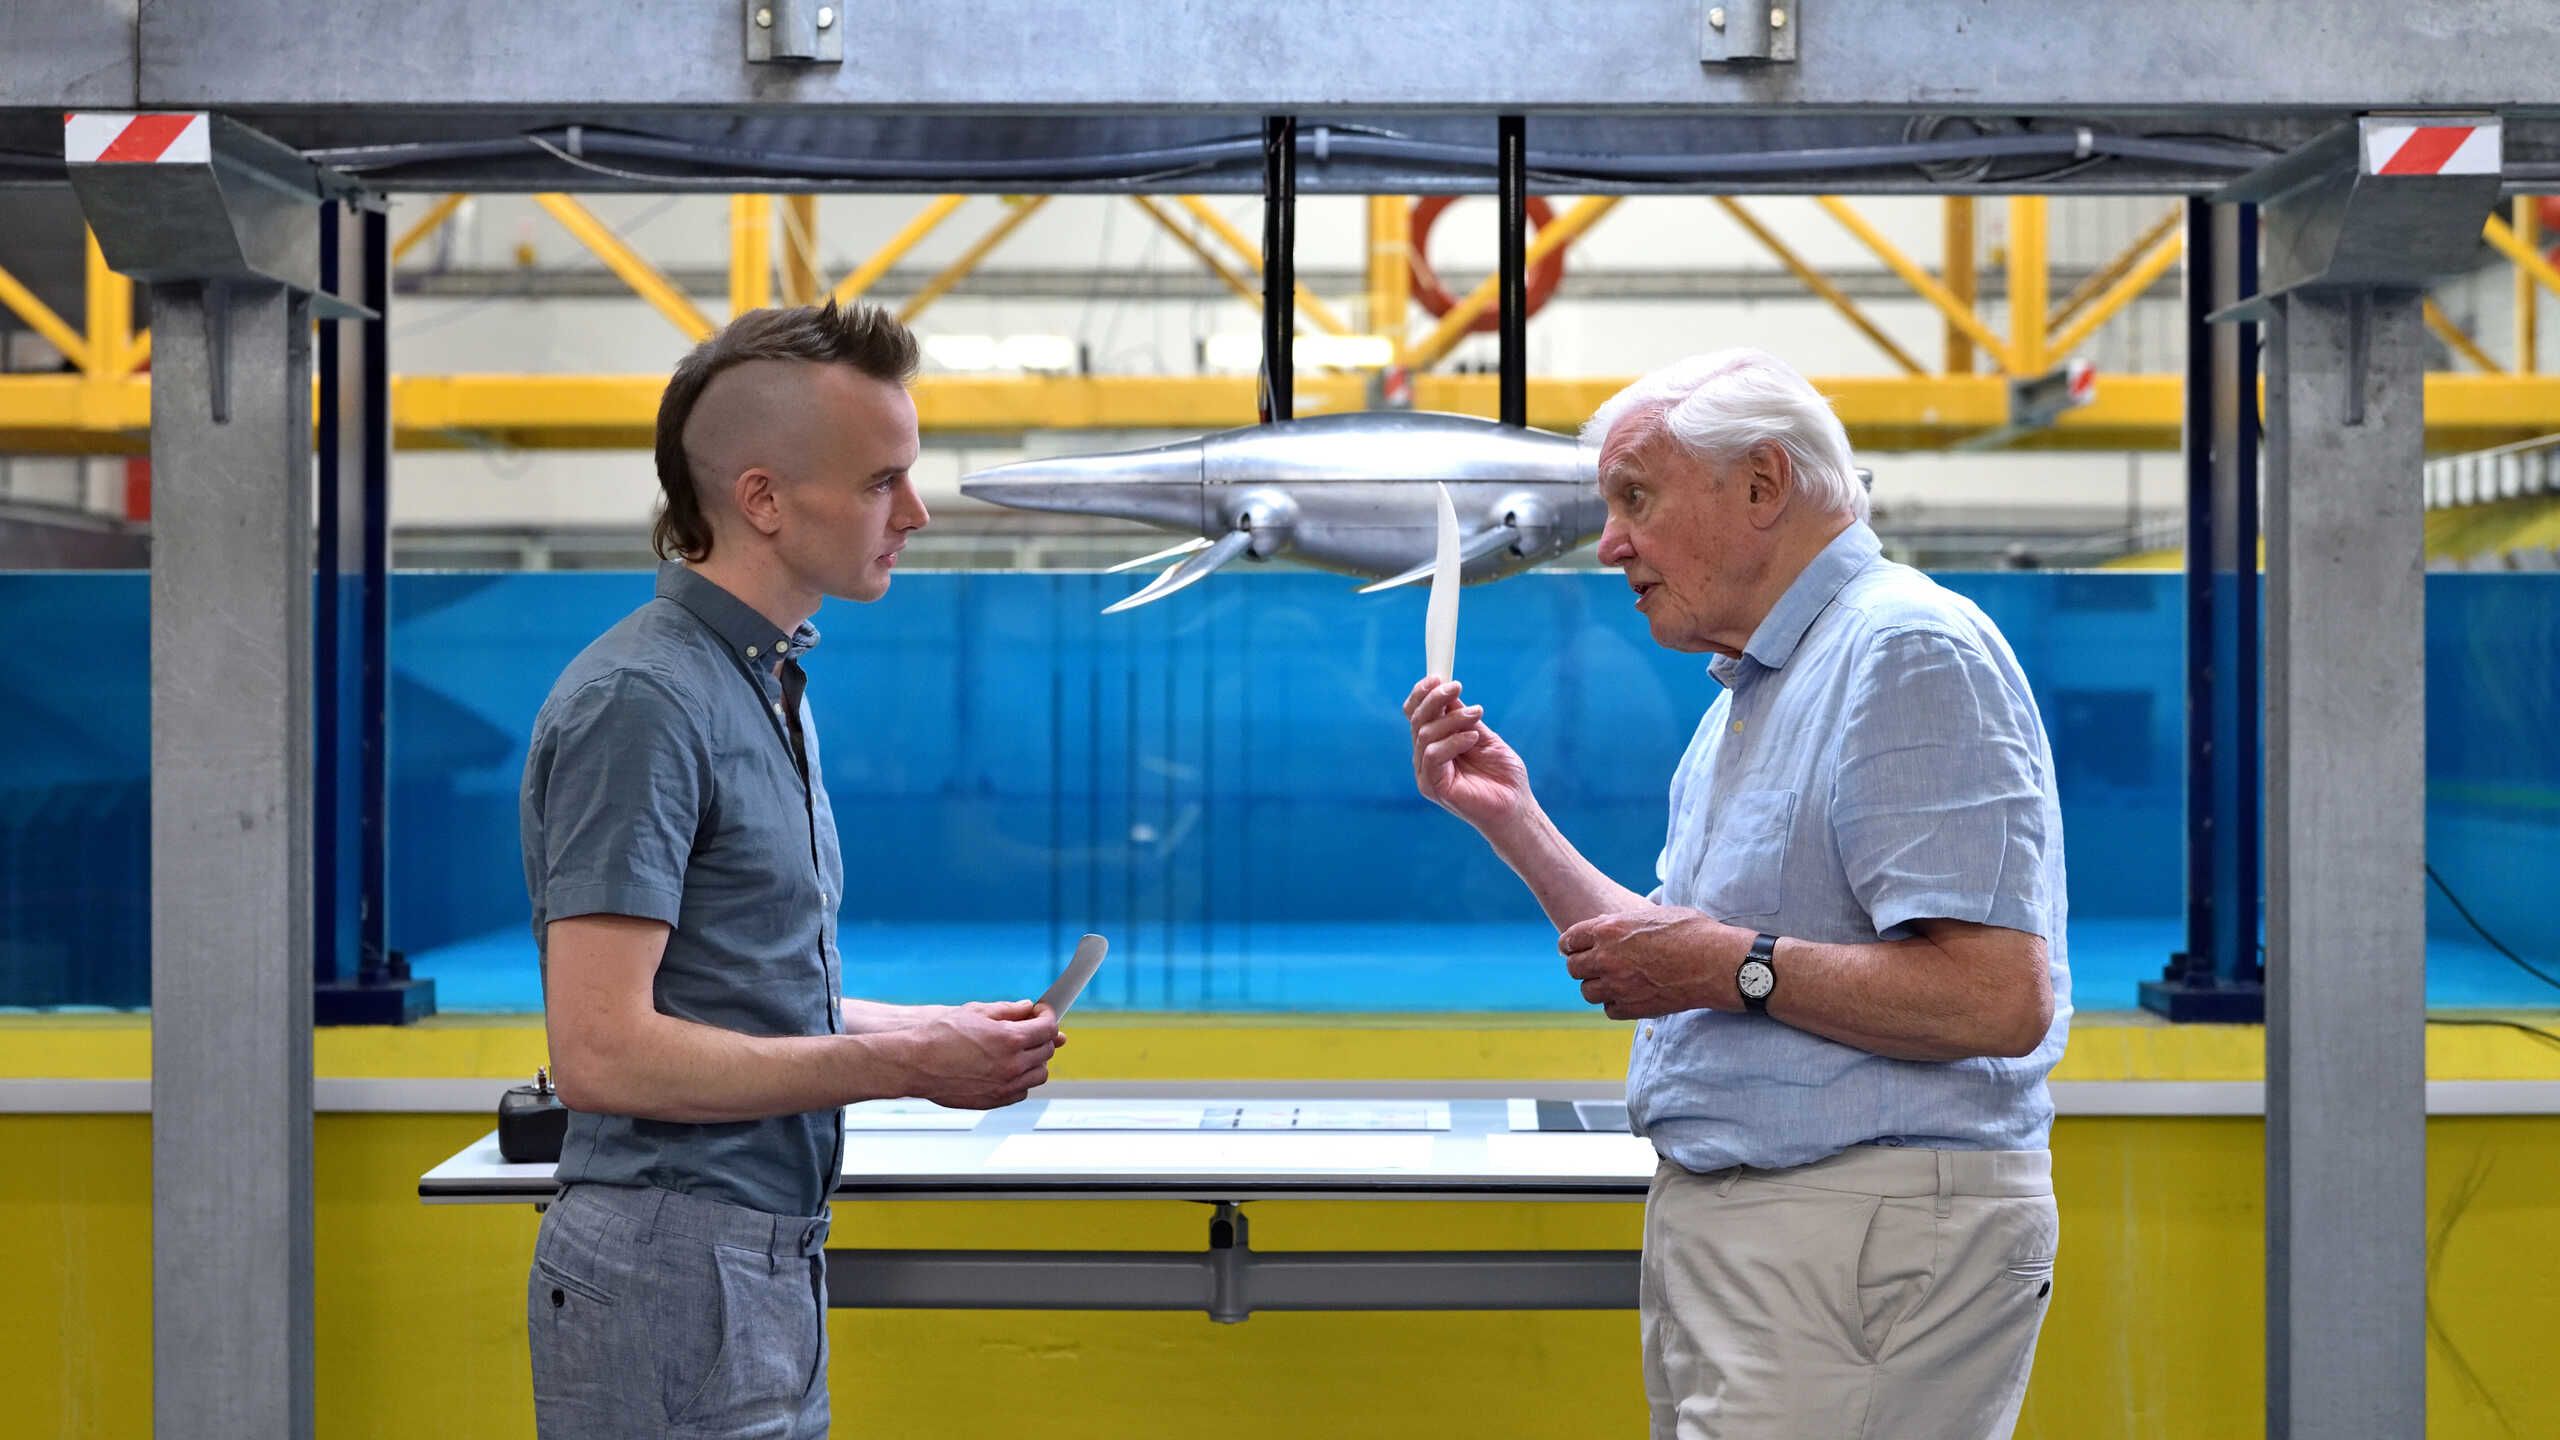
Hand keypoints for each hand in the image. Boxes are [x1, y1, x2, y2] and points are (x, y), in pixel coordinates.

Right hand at [897, 1003, 1059, 1108]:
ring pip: (1039, 1075)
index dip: (1048, 1017)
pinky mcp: (992, 1101)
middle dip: (1042, 1036)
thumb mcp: (976, 1012)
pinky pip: (1021, 1092)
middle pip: (1046, 1051)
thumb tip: (1025, 1008)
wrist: (912, 1061)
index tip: (1043, 1013)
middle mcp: (1011, 1065)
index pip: (1048, 1029)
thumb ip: (1007, 1010)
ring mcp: (1003, 1086)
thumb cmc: (936, 1035)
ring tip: (1020, 1050)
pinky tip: (1007, 1069)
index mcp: (1009, 1039)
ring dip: (1035, 1060)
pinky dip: (1021, 1080)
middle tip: (1031, 1029)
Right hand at [1404, 677, 1532, 831]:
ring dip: (1452, 719)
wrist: (1516, 807)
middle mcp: (1425, 759)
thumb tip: (1448, 689)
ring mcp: (1426, 774)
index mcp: (1434, 745)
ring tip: (1477, 715)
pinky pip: (1433, 754)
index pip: (1416, 715)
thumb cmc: (1502, 775)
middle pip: (1416, 721)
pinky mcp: (1433, 787)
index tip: (1438, 676)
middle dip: (1435, 699)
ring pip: (1424, 734)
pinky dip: (1453, 741)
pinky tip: (1474, 738)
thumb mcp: (1483, 736)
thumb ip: (1463, 717)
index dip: (1421, 694)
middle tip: (1457, 686)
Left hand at [1558, 905, 1739, 1019]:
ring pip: (1587, 992)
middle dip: (1582, 967)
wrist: (1716, 962)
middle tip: (1595, 966)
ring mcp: (1618, 985)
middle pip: (1573, 968)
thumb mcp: (1654, 914)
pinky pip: (1609, 1010)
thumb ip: (1625, 922)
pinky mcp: (1632, 1008)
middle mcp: (1607, 958)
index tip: (1575, 949)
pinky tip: (1629, 996)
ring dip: (1597, 987)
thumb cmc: (1693, 932)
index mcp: (1609, 929)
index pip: (1569, 940)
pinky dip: (1615, 1004)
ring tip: (1614, 982)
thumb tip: (1610, 923)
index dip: (1571, 945)